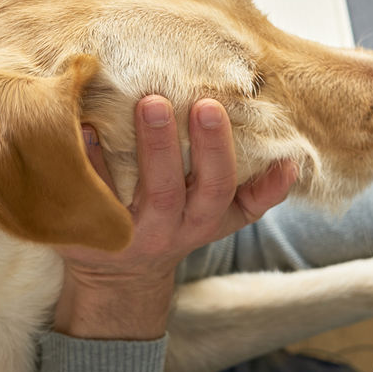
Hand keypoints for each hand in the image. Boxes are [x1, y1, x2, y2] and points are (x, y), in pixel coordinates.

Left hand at [53, 97, 296, 338]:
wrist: (121, 272)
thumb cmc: (181, 223)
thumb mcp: (226, 217)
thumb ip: (260, 192)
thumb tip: (292, 162)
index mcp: (202, 219)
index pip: (218, 186)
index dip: (217, 150)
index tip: (209, 106)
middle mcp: (165, 229)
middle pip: (168, 190)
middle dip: (165, 145)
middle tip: (158, 99)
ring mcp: (124, 233)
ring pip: (127, 196)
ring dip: (126, 153)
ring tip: (127, 107)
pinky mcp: (87, 232)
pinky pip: (84, 199)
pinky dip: (84, 162)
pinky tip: (80, 125)